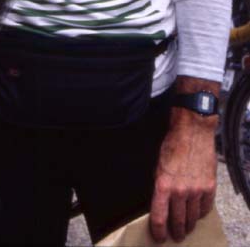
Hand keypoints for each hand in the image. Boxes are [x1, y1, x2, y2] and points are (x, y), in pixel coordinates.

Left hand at [149, 109, 216, 242]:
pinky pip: (205, 208)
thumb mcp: (158, 165)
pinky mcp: (209, 187)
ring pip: (192, 217)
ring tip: (186, 228)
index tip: (159, 238)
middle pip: (178, 221)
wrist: (192, 132)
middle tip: (175, 236)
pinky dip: (200, 213)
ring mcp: (196, 190)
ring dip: (188, 225)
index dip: (158, 231)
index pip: (159, 216)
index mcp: (162, 185)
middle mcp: (180, 191)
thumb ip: (160, 185)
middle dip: (175, 232)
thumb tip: (161, 202)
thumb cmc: (172, 145)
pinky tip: (197, 213)